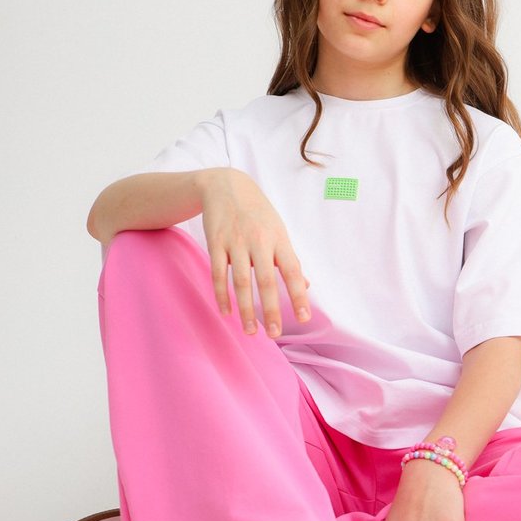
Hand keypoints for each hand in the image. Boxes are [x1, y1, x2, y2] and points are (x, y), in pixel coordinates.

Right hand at [198, 168, 309, 335]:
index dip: (298, 295)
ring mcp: (236, 242)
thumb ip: (289, 259)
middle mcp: (259, 241)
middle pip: (266, 280)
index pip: (292, 271)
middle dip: (271, 309)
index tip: (303, 318)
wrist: (226, 185)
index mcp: (279, 239)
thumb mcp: (278, 231)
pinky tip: (227, 313)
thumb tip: (305, 285)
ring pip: (241, 281)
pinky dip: (222, 295)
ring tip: (251, 331)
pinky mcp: (215, 242)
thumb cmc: (258, 213)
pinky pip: (218, 273)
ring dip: (246, 309)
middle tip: (275, 334)